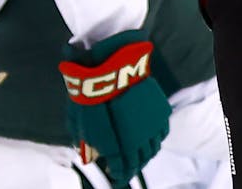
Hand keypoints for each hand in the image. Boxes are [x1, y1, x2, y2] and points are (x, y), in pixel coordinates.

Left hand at [59, 31, 170, 186]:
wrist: (110, 64)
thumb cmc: (92, 92)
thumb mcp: (79, 122)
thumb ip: (84, 142)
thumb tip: (87, 153)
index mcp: (118, 145)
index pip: (123, 170)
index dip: (119, 175)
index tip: (115, 175)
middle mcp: (138, 139)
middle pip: (140, 162)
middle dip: (133, 168)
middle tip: (127, 167)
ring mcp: (151, 124)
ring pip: (153, 149)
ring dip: (146, 155)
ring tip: (139, 154)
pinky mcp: (159, 109)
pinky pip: (162, 132)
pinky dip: (156, 139)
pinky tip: (151, 138)